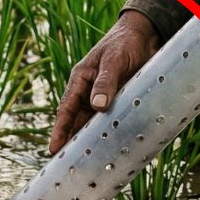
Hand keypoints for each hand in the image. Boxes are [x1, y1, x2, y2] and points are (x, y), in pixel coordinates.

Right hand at [48, 10, 158, 154]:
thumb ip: (106, 82)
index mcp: (81, 80)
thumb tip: (97, 106)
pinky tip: (116, 147)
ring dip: (93, 139)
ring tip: (92, 163)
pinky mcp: (122, 100)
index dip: (60, 130)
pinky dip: (113, 132)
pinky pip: (114, 120)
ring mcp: (106, 97)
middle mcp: (90, 91)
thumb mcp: (113, 61)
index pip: (66, 109)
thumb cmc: (124, 43)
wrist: (145, 35)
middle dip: (73, 141)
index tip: (54, 149)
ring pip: (95, 123)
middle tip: (70, 164)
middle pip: (78, 121)